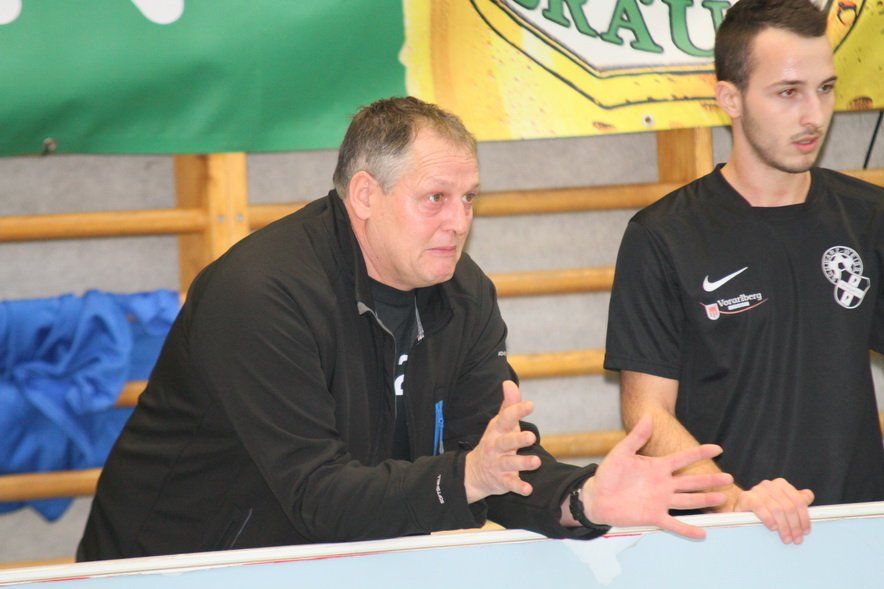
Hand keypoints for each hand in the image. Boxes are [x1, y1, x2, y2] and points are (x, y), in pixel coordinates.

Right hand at [464, 381, 540, 502]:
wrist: (474, 472)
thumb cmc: (495, 442)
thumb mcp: (499, 424)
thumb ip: (508, 405)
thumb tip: (509, 382)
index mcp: (497, 430)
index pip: (506, 419)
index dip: (517, 411)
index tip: (530, 405)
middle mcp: (496, 447)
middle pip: (506, 442)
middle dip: (518, 439)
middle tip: (532, 437)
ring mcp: (498, 464)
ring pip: (510, 463)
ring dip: (523, 463)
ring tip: (537, 462)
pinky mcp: (501, 480)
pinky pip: (510, 484)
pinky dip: (518, 487)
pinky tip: (528, 489)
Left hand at [583, 416, 731, 538]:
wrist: (597, 497)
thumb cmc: (608, 474)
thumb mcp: (621, 452)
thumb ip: (636, 437)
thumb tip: (648, 417)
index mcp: (657, 467)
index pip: (683, 458)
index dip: (700, 453)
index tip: (718, 448)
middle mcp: (663, 484)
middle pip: (692, 482)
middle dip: (710, 480)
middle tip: (729, 478)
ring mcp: (660, 501)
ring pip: (688, 501)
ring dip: (705, 500)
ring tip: (723, 499)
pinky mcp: (653, 515)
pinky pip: (673, 523)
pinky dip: (687, 529)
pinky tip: (702, 533)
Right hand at [734, 479, 813, 543]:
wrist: (740, 511)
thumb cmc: (764, 510)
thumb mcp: (781, 505)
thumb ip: (795, 501)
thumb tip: (808, 495)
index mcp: (781, 485)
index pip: (798, 501)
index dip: (804, 518)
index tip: (806, 532)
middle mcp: (769, 485)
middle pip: (789, 507)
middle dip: (794, 526)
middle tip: (796, 539)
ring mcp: (757, 490)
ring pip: (777, 509)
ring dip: (784, 527)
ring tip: (785, 538)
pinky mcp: (746, 497)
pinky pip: (761, 508)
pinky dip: (768, 519)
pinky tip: (772, 527)